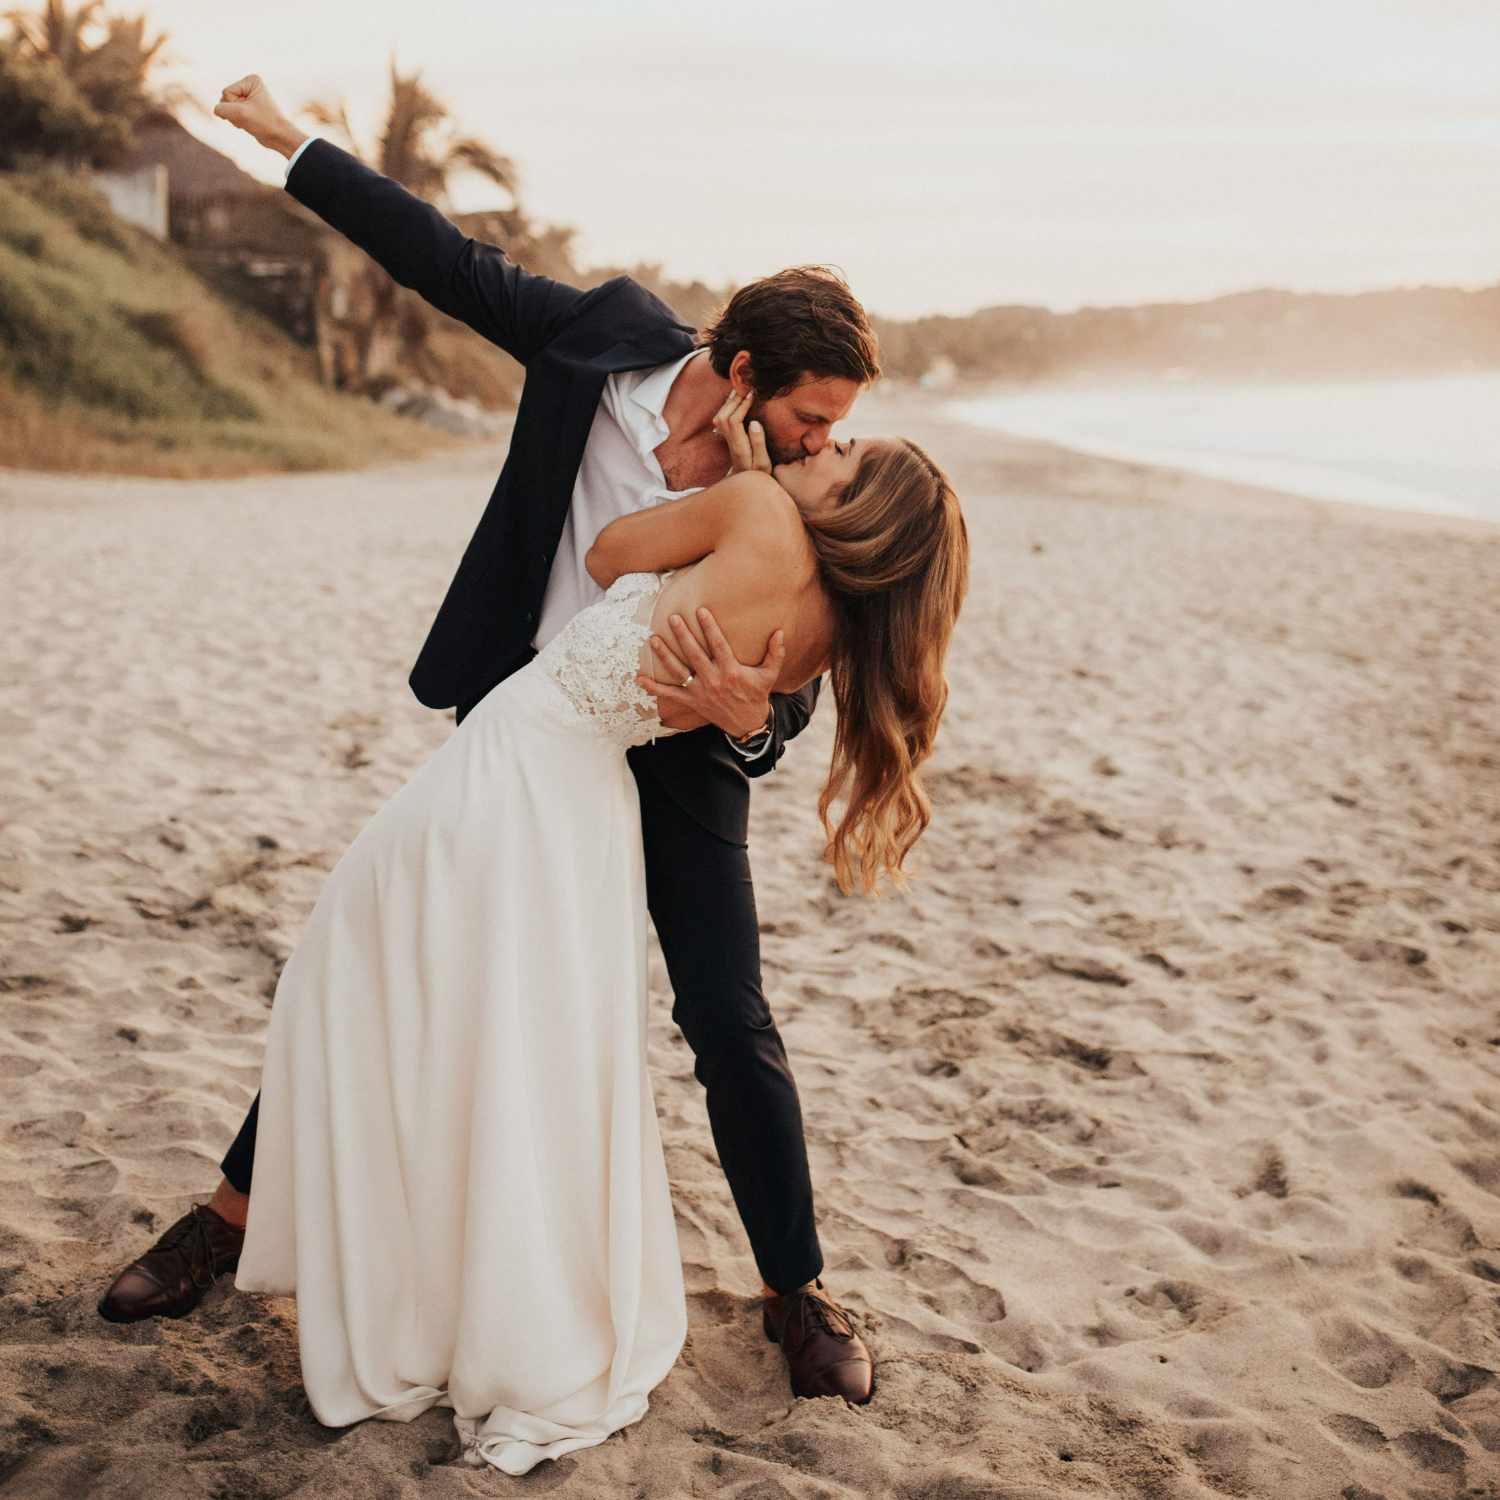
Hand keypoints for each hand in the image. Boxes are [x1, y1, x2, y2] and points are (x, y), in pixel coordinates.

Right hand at [213, 74, 302, 156]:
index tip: (252, 112)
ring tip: (251, 121)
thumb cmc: (264, 123)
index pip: (227, 93)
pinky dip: (238, 121)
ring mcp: (248, 97)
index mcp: (251, 80)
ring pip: (228, 108)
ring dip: (236, 118)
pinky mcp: (248, 108)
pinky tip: (249, 124)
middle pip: (226, 99)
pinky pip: (233, 114)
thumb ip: (220, 109)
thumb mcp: (239, 113)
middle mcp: (249, 86)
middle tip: (251, 118)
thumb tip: (216, 110)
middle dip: (235, 112)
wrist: (281, 137)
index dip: (235, 106)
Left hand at [635, 606, 784, 736]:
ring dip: (665, 655)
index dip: (709, 627)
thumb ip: (775, 653)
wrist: (747, 723)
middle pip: (694, 654)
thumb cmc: (757, 694)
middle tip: (672, 618)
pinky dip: (654, 688)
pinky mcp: (692, 701)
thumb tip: (780, 632)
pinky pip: (670, 694)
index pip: (718, 644)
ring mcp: (700, 691)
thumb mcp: (769, 674)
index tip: (700, 611)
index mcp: (731, 671)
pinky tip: (639, 679)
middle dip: (683, 635)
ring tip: (652, 639)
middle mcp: (714, 680)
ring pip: (679, 671)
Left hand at [711, 390, 771, 474]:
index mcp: (739, 447)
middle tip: (746, 386)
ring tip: (740, 390)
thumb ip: (759, 443)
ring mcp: (727, 441)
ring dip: (729, 402)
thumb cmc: (758, 476)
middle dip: (734, 400)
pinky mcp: (728, 439)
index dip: (742, 405)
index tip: (752, 394)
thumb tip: (754, 422)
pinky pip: (722, 419)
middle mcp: (730, 442)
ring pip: (720, 416)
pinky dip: (727, 407)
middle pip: (724, 416)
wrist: (747, 485)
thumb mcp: (763, 464)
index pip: (734, 420)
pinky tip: (735, 401)